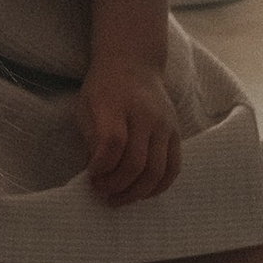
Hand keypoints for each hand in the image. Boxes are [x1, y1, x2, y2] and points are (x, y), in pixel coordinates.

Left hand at [77, 57, 181, 205]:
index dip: (102, 166)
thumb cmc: (104, 88)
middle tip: (101, 192)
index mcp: (116, 105)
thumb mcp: (86, 106)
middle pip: (136, 162)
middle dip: (116, 185)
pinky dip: (158, 187)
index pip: (113, 143)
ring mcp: (164, 125)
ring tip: (118, 198)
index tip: (91, 175)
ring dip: (136, 192)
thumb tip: (97, 174)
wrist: (134, 64)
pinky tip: (141, 192)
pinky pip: (173, 168)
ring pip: (157, 171)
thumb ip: (91, 139)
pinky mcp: (177, 134)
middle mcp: (144, 115)